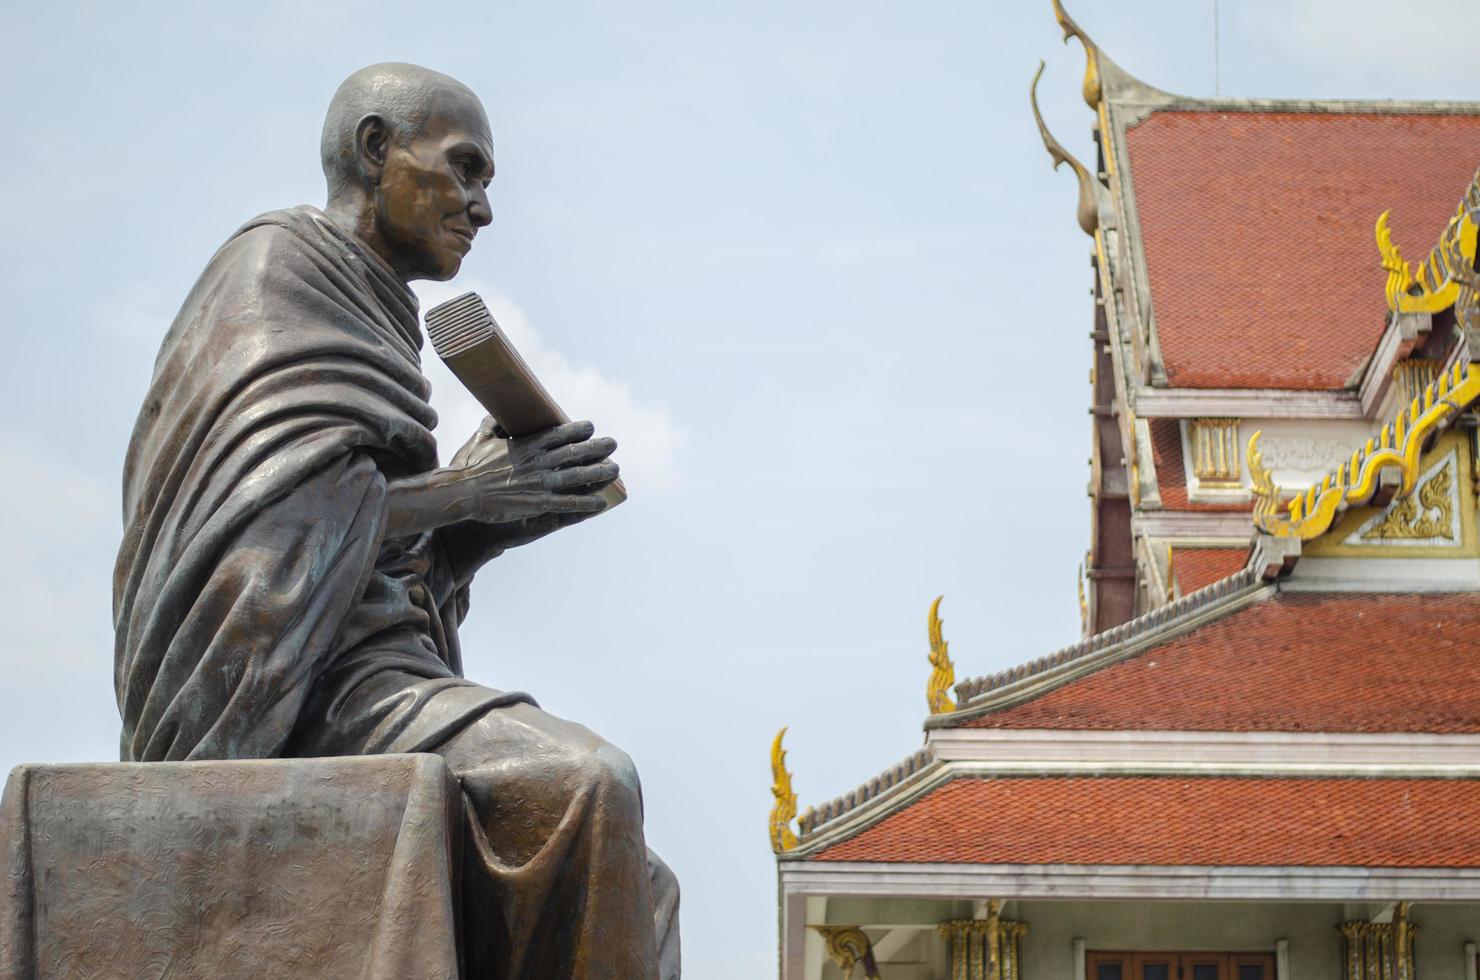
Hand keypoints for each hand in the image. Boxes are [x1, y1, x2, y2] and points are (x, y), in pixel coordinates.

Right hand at [453, 419, 617, 523]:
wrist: (461, 493)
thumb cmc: (468, 466)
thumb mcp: (479, 439)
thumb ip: (492, 425)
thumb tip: (495, 413)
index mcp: (526, 445)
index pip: (558, 434)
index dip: (577, 430)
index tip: (591, 426)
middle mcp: (537, 462)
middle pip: (574, 453)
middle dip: (596, 448)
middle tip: (613, 444)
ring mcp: (539, 483)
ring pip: (576, 476)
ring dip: (598, 473)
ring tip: (614, 469)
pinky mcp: (537, 503)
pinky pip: (567, 503)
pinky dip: (585, 502)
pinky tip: (601, 503)